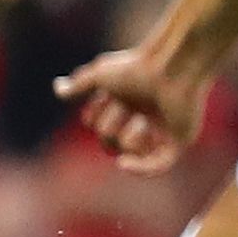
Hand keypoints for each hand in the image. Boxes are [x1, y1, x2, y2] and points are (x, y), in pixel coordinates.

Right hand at [52, 46, 209, 175]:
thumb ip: (79, 84)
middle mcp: (141, 119)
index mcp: (125, 105)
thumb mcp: (100, 75)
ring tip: (142, 119)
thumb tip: (59, 89)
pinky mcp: (178, 140)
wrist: (171, 68)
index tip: (106, 97)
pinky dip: (140, 169)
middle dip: (109, 126)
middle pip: (110, 142)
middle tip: (123, 107)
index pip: (97, 128)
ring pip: (130, 152)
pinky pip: (157, 166)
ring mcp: (160, 131)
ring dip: (128, 137)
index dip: (94, 117)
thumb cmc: (137, 67)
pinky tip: (124, 163)